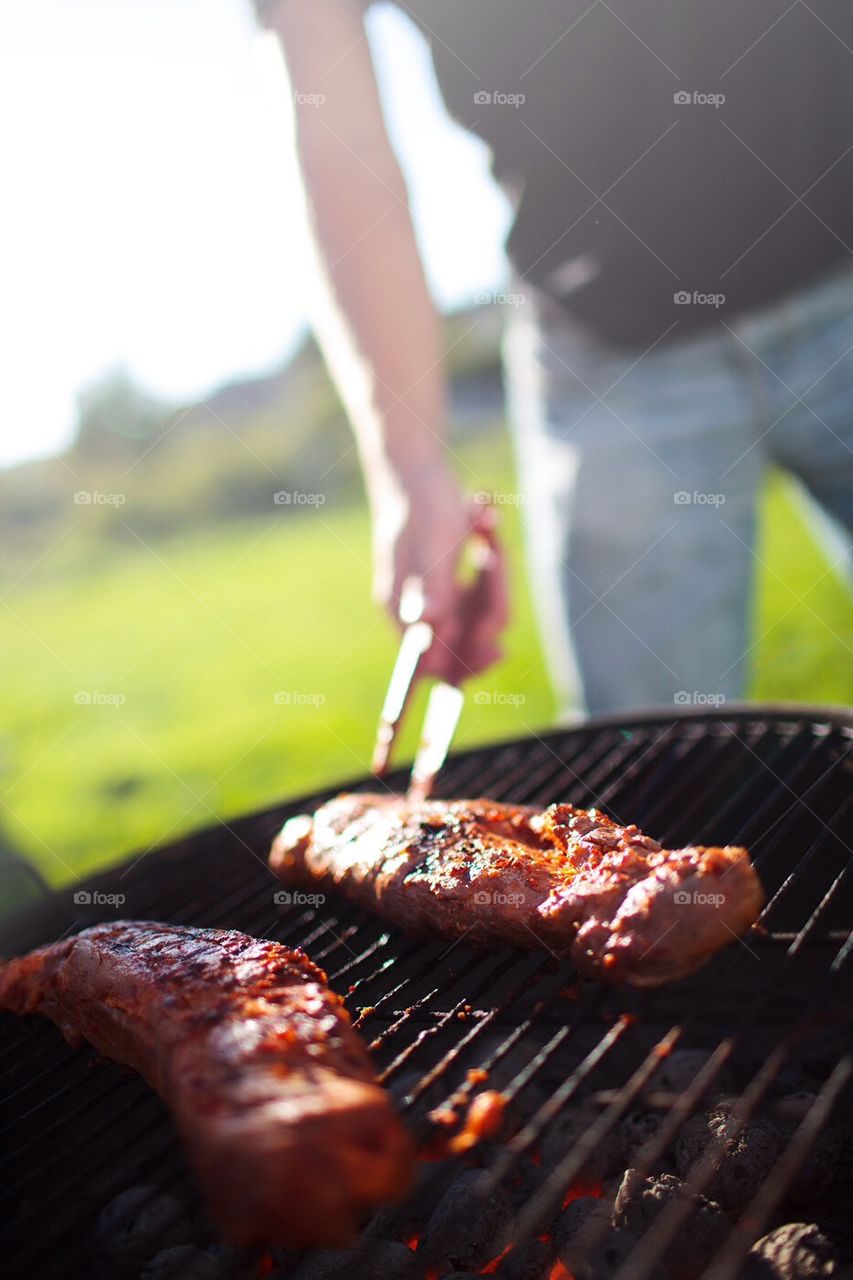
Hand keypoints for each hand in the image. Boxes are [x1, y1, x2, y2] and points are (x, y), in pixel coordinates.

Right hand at [370, 464, 508, 679]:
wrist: (413, 468)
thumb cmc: (421, 504)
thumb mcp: (432, 545)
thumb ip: (432, 590)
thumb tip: (426, 629)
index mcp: (401, 608)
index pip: (432, 662)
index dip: (466, 663)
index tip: (499, 651)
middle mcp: (414, 610)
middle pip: (464, 638)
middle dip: (489, 600)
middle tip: (494, 554)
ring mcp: (432, 598)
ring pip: (479, 612)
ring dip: (493, 573)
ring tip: (485, 524)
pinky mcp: (448, 583)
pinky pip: (481, 591)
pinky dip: (491, 563)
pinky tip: (484, 523)